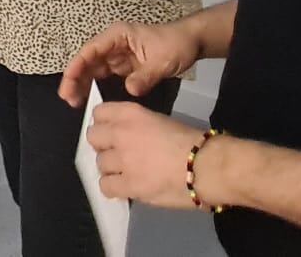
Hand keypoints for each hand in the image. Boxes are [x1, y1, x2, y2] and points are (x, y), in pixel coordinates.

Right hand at [60, 20, 204, 106]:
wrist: (191, 42)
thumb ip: (145, 76)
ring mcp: (116, 56)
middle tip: (69, 99)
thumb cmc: (176, 44)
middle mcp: (112, 44)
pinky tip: (90, 100)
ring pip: (93, 71)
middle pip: (87, 61)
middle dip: (75, 79)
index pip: (90, 51)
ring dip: (83, 85)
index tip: (69, 84)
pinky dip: (95, 88)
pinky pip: (103, 78)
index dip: (77, 67)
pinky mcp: (123, 67)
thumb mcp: (162, 61)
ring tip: (75, 103)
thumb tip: (129, 90)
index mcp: (117, 36)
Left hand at [86, 102, 211, 208]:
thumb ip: (139, 128)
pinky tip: (125, 187)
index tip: (111, 132)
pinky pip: (105, 186)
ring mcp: (122, 160)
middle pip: (93, 137)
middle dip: (103, 145)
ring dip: (111, 168)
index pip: (99, 113)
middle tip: (118, 154)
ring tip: (126, 173)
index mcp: (131, 114)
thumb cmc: (193, 142)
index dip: (104, 124)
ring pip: (100, 163)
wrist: (206, 166)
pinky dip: (113, 187)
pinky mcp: (127, 185)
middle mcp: (120, 133)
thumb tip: (132, 140)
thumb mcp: (160, 123)